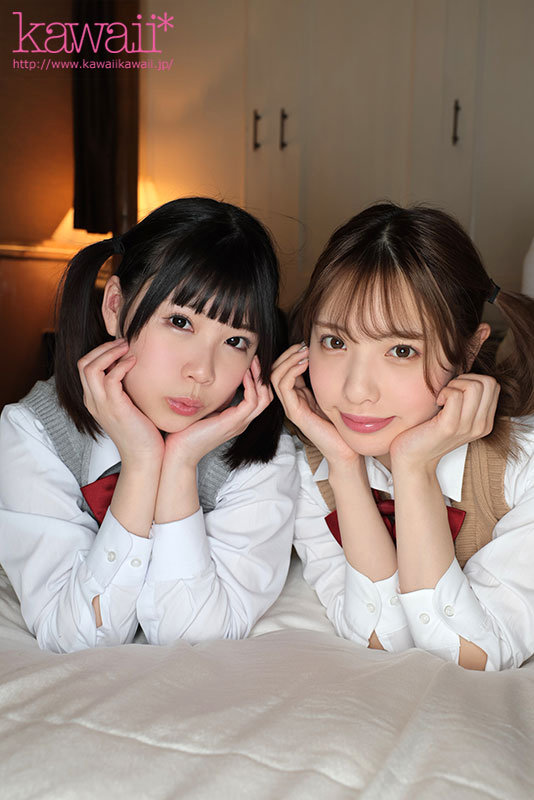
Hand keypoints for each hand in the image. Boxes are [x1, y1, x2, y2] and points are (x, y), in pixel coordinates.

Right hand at [77, 339, 163, 464]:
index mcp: (94, 400)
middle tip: (122, 342)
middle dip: (102, 348)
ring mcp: (101, 405)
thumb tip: (134, 365)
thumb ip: (125, 388)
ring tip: (127, 347)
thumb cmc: (142, 431)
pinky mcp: (115, 408)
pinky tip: (134, 362)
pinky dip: (121, 366)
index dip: (100, 352)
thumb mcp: (130, 405)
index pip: (85, 367)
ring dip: (110, 352)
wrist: (145, 457)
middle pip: (83, 363)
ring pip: (91, 368)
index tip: (120, 346)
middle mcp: (93, 402)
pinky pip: (110, 379)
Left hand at [163, 356, 272, 466]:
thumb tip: (216, 382)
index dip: (257, 380)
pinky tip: (243, 374)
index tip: (250, 363)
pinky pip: (252, 401)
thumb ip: (215, 399)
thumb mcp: (205, 410)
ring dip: (260, 379)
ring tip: (253, 363)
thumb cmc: (187, 432)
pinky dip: (251, 386)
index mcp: (237, 419)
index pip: (258, 398)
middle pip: (266, 397)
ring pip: (264, 399)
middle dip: (262, 377)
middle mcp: (242, 422)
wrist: (180, 452)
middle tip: (256, 359)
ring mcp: (240, 423)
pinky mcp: (234, 423)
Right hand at [271, 344, 358, 465]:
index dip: (289, 354)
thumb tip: (323, 356)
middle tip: (302, 344)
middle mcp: (291, 400)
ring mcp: (291, 407)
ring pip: (276, 376)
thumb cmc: (340, 423)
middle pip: (275, 371)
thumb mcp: (330, 394)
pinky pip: (284, 386)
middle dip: (286, 354)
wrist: (344, 449)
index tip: (304, 344)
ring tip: (303, 351)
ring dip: (288, 360)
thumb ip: (323, 380)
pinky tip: (304, 364)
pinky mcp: (295, 413)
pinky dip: (291, 371)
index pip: (282, 370)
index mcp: (298, 395)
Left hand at [390, 374, 499, 470]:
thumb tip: (466, 372)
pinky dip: (444, 392)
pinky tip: (437, 403)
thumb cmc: (429, 431)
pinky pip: (456, 395)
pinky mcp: (450, 427)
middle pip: (487, 382)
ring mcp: (467, 427)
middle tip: (448, 392)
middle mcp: (481, 425)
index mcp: (485, 421)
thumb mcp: (455, 415)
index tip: (456, 390)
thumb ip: (467, 399)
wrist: (413, 458)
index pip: (493, 385)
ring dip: (454, 385)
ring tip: (442, 398)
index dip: (472, 379)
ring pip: (474, 386)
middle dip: (465, 379)